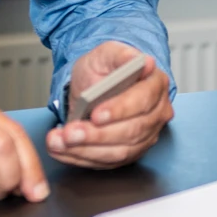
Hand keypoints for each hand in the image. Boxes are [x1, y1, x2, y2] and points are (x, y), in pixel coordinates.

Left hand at [47, 41, 173, 168]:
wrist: (93, 87)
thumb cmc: (103, 70)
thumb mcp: (107, 53)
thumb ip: (122, 55)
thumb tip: (143, 61)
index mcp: (155, 84)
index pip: (143, 100)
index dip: (120, 109)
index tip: (96, 114)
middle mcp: (156, 113)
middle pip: (132, 130)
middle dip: (97, 135)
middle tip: (70, 133)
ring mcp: (146, 136)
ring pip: (120, 151)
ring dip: (86, 150)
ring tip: (60, 141)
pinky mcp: (130, 153)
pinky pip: (107, 162)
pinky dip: (81, 158)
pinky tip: (62, 150)